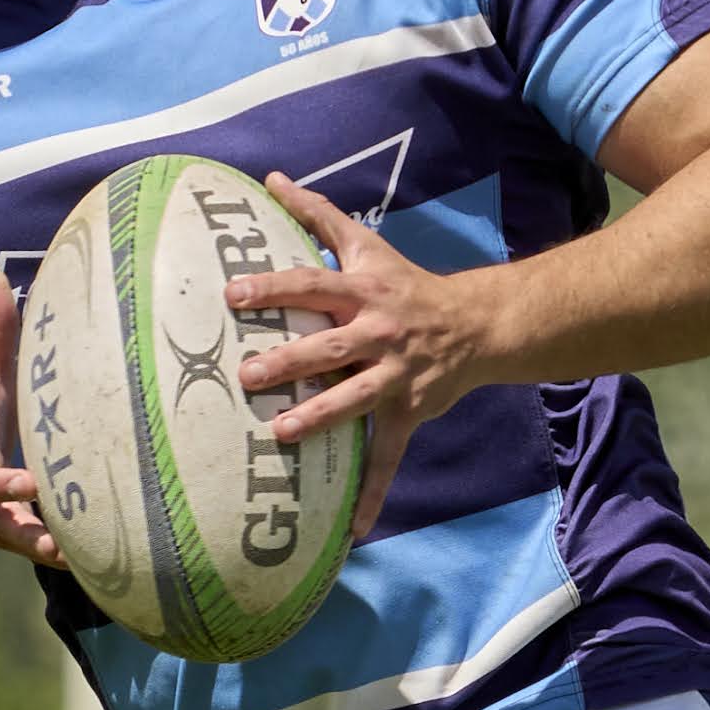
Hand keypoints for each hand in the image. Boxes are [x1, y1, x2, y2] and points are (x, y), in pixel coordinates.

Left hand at [229, 172, 498, 536]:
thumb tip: (270, 178)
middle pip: (326, 346)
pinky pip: (387, 457)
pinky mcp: (407, 413)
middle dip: (288, 361)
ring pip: (353, 399)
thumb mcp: (366, 245)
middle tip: (247, 375)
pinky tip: (350, 530)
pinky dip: (371, 495)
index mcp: (362, 292)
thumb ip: (316, 214)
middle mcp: (376, 333)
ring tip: (281, 433)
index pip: (310, 284)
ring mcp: (393, 376)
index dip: (273, 287)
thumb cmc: (407, 284)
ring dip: (319, 418)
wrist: (476, 325)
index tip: (233, 295)